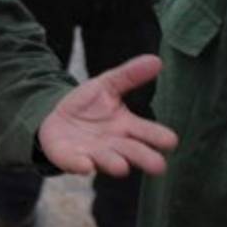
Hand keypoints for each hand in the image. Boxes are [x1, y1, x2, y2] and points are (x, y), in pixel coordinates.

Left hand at [37, 55, 177, 176]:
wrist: (56, 117)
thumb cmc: (88, 104)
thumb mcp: (107, 85)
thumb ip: (130, 75)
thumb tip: (157, 60)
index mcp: (127, 127)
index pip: (148, 133)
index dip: (160, 137)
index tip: (171, 141)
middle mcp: (115, 145)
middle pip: (135, 153)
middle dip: (145, 159)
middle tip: (158, 166)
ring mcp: (94, 154)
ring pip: (109, 162)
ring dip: (115, 164)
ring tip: (121, 167)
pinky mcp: (72, 158)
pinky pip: (78, 164)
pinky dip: (81, 165)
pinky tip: (86, 165)